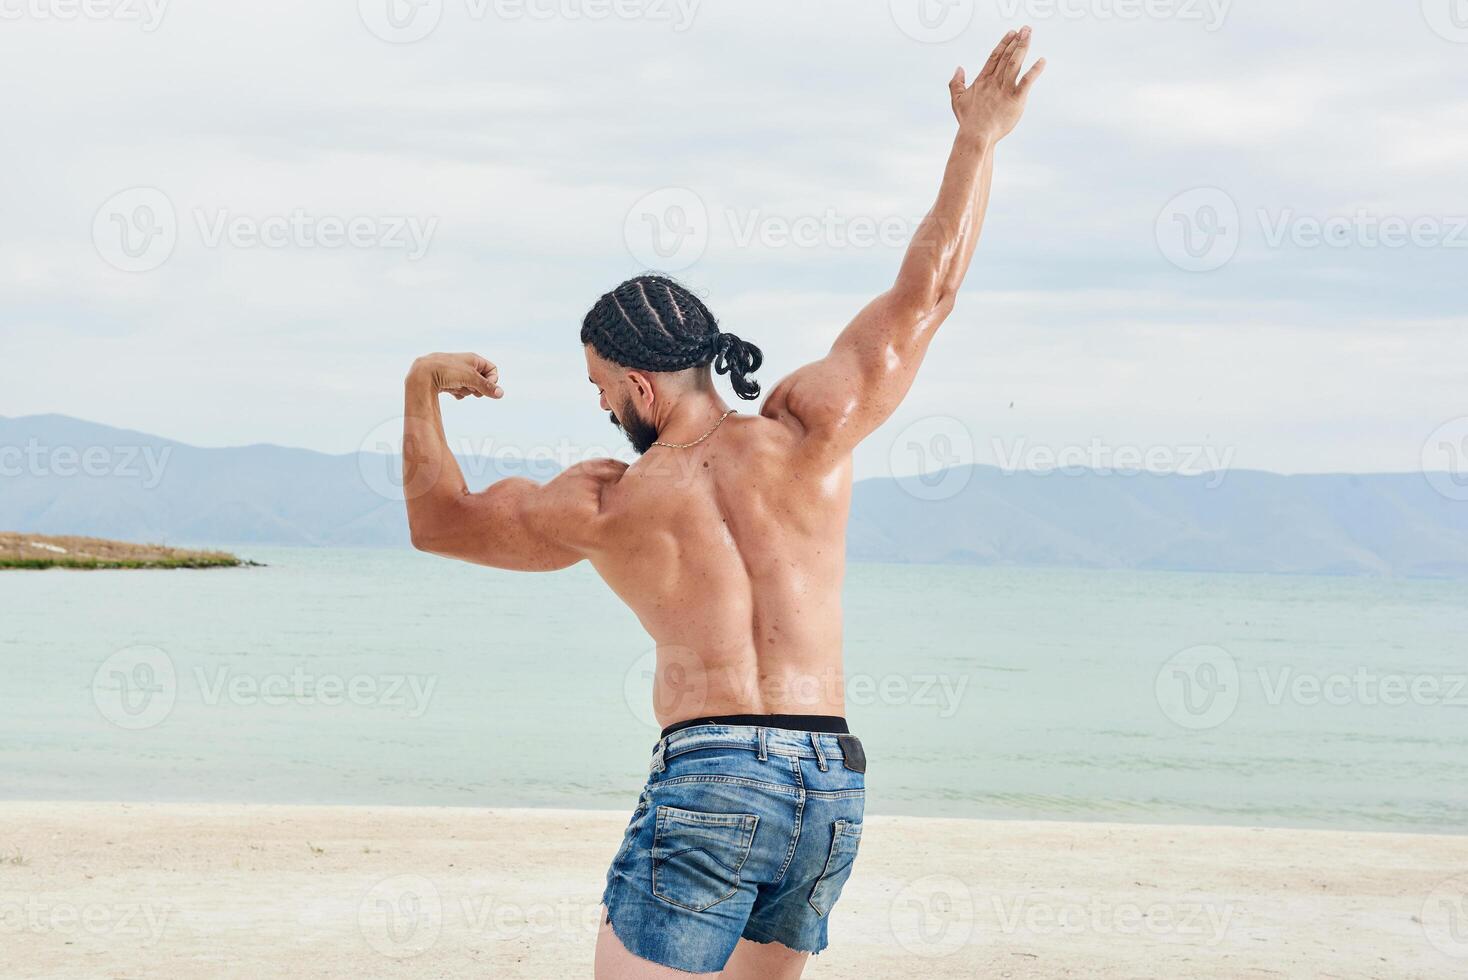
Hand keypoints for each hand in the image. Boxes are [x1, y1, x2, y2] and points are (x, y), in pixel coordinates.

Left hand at [410, 352, 502, 399]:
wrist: (422, 373)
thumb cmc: (447, 371)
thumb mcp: (470, 378)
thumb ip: (486, 386)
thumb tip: (501, 394)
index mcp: (473, 359)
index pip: (492, 369)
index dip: (492, 380)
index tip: (485, 387)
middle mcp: (465, 364)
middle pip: (481, 379)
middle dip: (478, 387)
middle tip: (472, 390)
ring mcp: (456, 373)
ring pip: (470, 386)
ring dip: (467, 390)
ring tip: (458, 389)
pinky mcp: (447, 380)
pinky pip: (459, 389)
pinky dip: (457, 393)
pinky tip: (451, 392)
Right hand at [949, 26, 1044, 141]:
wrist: (976, 135)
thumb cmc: (968, 120)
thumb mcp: (956, 99)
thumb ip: (956, 82)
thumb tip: (959, 68)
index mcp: (983, 80)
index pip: (995, 57)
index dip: (1004, 44)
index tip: (1011, 33)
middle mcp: (994, 82)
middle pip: (1007, 56)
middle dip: (1016, 41)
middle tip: (1025, 28)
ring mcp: (1005, 89)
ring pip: (1015, 63)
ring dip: (1023, 47)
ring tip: (1029, 35)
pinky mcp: (1016, 99)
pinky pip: (1027, 82)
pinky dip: (1035, 70)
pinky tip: (1042, 61)